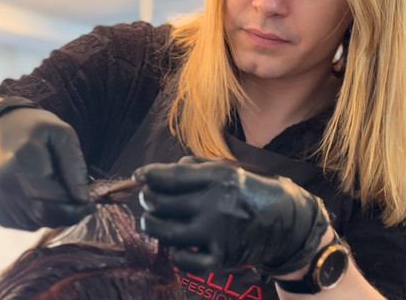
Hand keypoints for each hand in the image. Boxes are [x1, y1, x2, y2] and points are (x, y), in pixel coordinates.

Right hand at [0, 107, 93, 230]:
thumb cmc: (37, 128)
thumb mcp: (63, 135)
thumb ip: (75, 166)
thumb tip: (83, 198)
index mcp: (22, 162)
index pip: (53, 201)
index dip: (76, 207)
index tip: (91, 202)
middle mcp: (2, 184)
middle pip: (42, 216)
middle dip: (67, 213)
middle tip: (80, 201)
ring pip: (33, 222)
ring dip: (52, 213)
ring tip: (58, 190)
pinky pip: (20, 223)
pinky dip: (36, 215)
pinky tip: (40, 194)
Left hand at [133, 157, 329, 273]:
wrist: (290, 223)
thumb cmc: (256, 190)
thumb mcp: (232, 168)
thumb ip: (199, 166)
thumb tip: (169, 168)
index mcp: (219, 178)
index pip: (172, 176)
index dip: (150, 175)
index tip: (138, 175)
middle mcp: (215, 205)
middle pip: (164, 203)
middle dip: (147, 198)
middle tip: (145, 196)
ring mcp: (217, 234)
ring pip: (168, 232)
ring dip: (151, 224)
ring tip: (149, 219)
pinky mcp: (222, 259)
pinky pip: (186, 261)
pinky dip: (174, 253)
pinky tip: (173, 244)